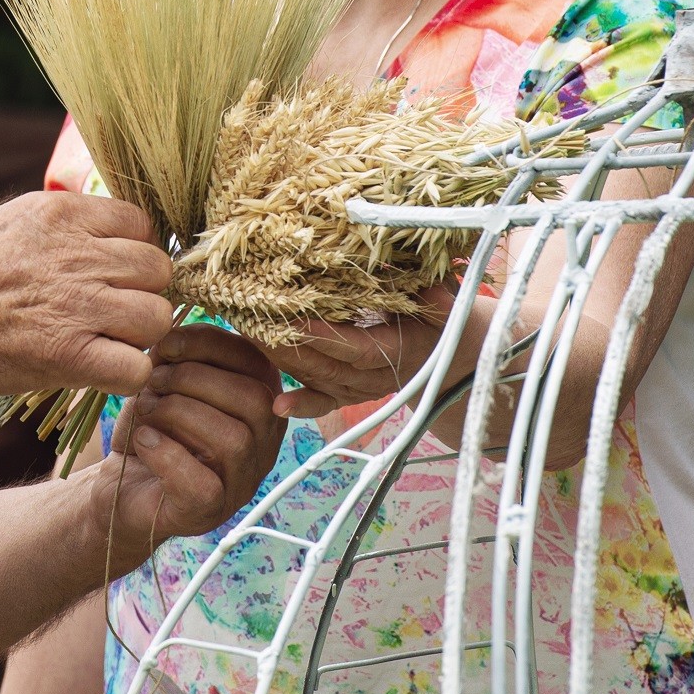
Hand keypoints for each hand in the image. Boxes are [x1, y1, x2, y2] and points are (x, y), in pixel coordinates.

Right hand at [0, 191, 174, 401]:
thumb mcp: (12, 220)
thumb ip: (67, 223)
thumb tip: (113, 227)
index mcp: (62, 214)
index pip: (142, 224)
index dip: (133, 251)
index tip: (114, 273)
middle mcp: (77, 255)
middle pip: (157, 269)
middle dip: (142, 291)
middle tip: (114, 310)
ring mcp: (77, 306)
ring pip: (157, 317)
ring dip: (139, 334)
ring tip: (107, 340)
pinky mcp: (69, 356)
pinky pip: (137, 367)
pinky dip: (127, 375)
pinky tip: (100, 369)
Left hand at [87, 324, 284, 555]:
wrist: (120, 486)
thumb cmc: (152, 426)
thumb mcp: (166, 381)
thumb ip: (180, 355)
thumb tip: (171, 330)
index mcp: (262, 404)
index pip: (260, 364)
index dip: (212, 344)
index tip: (166, 343)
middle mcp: (263, 446)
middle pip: (255, 401)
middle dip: (196, 378)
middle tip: (154, 379)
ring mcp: (241, 483)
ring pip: (234, 441)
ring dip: (180, 412)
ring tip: (146, 409)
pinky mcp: (209, 512)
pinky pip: (202, 483)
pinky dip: (166, 454)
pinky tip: (143, 441)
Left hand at [264, 315, 442, 420]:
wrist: (444, 358)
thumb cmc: (437, 320)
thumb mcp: (443, 305)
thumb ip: (438, 298)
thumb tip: (436, 287)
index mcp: (398, 351)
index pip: (357, 349)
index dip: (327, 338)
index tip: (294, 322)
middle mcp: (377, 377)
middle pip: (328, 366)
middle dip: (289, 345)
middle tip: (254, 321)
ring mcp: (361, 390)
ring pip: (319, 379)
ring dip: (284, 361)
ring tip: (250, 336)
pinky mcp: (350, 395)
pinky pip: (325, 404)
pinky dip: (302, 406)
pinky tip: (277, 405)